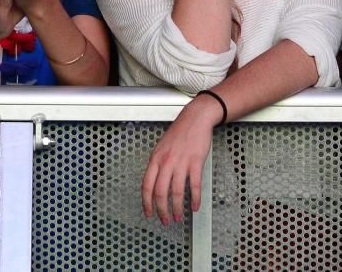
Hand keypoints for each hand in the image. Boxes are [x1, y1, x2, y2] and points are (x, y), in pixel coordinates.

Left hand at [141, 96, 221, 224]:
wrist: (194, 119)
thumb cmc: (178, 133)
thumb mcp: (161, 148)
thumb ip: (157, 165)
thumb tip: (154, 182)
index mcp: (155, 159)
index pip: (146, 185)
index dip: (146, 202)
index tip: (148, 213)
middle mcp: (166, 162)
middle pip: (159, 192)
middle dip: (161, 210)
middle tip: (164, 220)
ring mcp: (180, 162)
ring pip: (176, 192)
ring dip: (177, 208)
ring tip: (178, 217)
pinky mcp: (195, 162)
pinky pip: (194, 185)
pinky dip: (194, 199)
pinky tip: (195, 207)